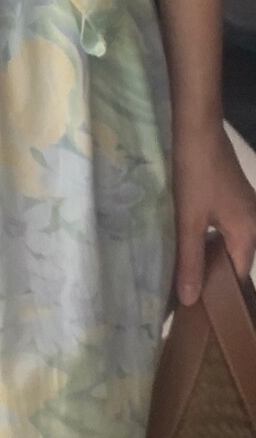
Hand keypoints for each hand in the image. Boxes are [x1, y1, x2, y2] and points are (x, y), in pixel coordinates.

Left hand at [172, 118, 255, 305]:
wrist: (198, 130)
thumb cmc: (195, 176)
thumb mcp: (188, 221)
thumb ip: (189, 261)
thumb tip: (190, 301)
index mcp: (248, 233)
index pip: (240, 275)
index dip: (221, 292)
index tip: (200, 306)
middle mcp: (253, 222)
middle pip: (237, 259)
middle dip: (215, 276)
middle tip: (189, 292)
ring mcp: (245, 207)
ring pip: (230, 243)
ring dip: (211, 256)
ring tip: (187, 272)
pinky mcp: (233, 196)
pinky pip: (226, 228)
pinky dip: (211, 239)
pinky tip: (191, 241)